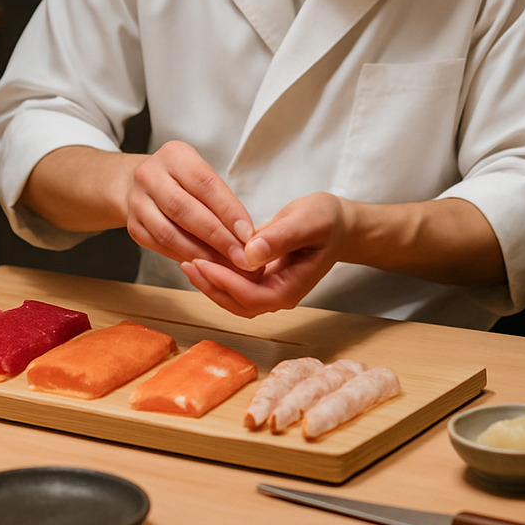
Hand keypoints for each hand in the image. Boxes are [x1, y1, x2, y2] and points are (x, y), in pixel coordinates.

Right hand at [125, 140, 256, 270]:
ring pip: (169, 233)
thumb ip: (220, 198)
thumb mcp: (199, 174)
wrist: (138, 184)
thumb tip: (247, 236)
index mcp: (174, 156)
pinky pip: (159, 246)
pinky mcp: (133, 226)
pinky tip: (203, 265)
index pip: (204, 184)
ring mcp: (137, 202)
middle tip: (240, 257)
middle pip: (185, 210)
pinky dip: (184, 257)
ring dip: (201, 253)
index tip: (248, 235)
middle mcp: (150, 176)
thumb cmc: (180, 180)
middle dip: (217, 237)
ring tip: (225, 266)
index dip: (228, 211)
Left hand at [180, 191, 347, 316]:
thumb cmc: (326, 221)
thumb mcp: (307, 221)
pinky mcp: (262, 280)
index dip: (225, 283)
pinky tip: (202, 257)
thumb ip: (281, 237)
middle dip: (211, 286)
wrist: (337, 225)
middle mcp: (279, 295)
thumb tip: (251, 254)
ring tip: (188, 261)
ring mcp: (270, 289)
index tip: (202, 262)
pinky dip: (218, 274)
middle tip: (187, 263)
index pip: (252, 296)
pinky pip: (236, 284)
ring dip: (211, 283)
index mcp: (292, 287)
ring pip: (233, 297)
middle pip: (238, 303)